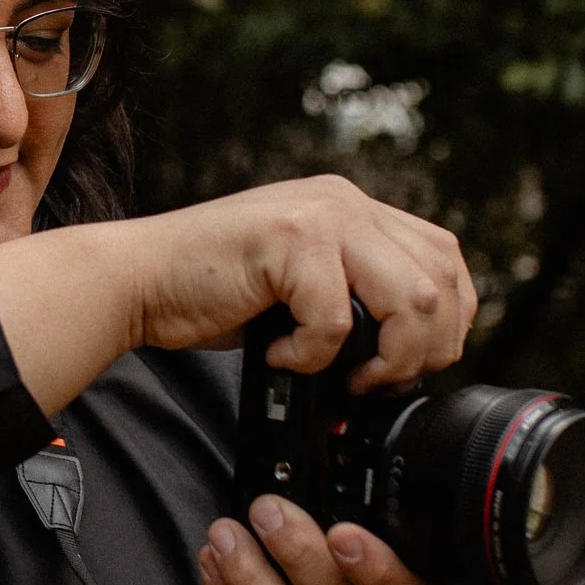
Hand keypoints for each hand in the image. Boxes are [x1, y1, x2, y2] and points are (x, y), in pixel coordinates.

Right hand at [0, 172, 475, 419]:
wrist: (138, 281)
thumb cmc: (212, 294)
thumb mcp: (304, 286)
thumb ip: (358, 295)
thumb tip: (414, 351)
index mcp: (356, 209)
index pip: (446, 259)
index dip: (446, 322)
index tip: (409, 365)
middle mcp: (345, 201)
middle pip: (442, 281)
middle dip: (423, 351)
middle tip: (374, 382)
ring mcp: (321, 216)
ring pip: (411, 299)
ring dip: (385, 357)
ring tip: (340, 376)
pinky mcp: (289, 241)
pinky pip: (336, 319)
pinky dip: (311, 357)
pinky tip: (278, 356)